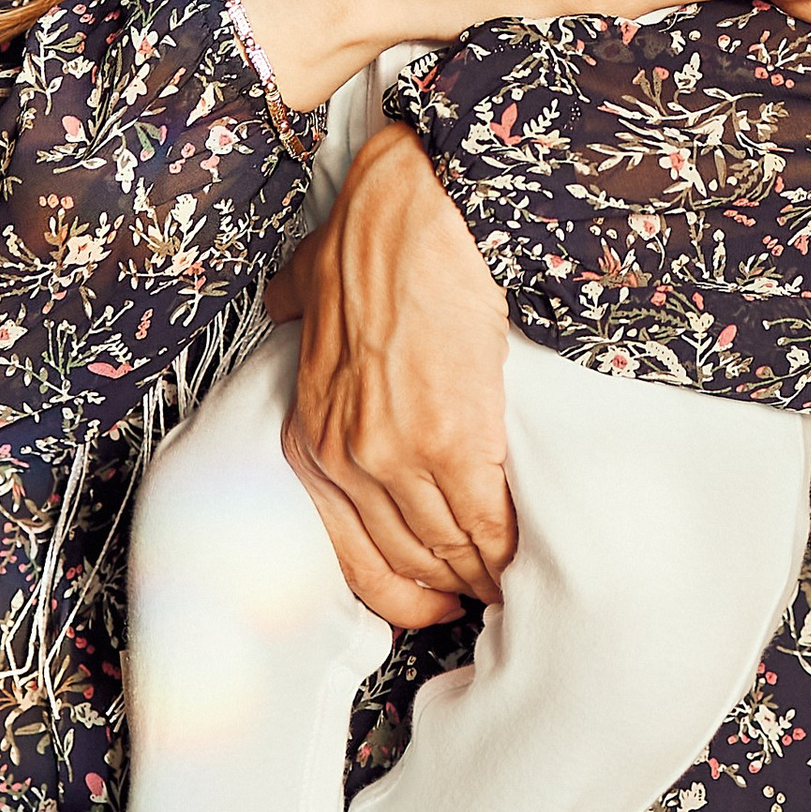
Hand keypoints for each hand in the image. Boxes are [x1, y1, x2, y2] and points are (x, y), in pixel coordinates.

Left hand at [279, 124, 513, 622]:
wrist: (415, 212)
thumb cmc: (369, 238)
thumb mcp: (306, 279)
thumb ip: (293, 301)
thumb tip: (281, 298)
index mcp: (309, 434)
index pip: (352, 550)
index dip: (399, 589)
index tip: (433, 598)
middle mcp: (346, 458)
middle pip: (407, 556)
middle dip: (451, 585)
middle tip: (486, 592)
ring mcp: (397, 457)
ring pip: (449, 546)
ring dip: (485, 571)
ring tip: (514, 577)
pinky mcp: (453, 443)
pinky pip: (486, 522)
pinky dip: (509, 545)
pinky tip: (528, 552)